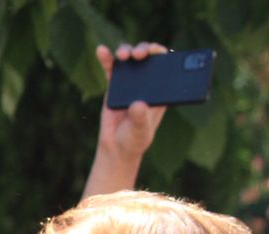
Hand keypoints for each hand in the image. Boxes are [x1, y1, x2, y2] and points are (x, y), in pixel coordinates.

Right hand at [95, 42, 169, 164]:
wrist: (116, 147)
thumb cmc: (135, 139)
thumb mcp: (141, 130)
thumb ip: (140, 118)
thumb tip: (137, 104)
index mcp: (161, 90)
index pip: (166, 66)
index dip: (163, 55)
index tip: (158, 52)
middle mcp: (147, 82)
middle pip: (148, 57)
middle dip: (144, 50)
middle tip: (140, 55)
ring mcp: (131, 81)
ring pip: (130, 58)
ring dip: (127, 51)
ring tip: (122, 56)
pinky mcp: (115, 85)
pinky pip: (111, 68)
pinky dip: (106, 58)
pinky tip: (101, 50)